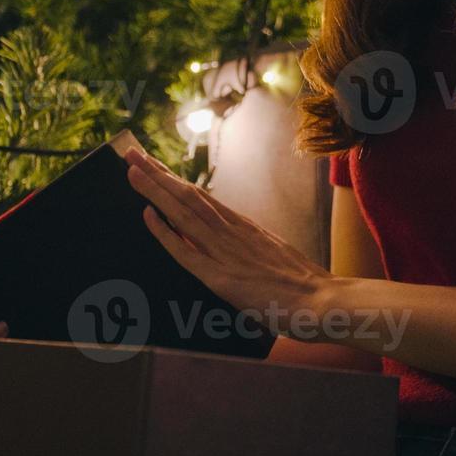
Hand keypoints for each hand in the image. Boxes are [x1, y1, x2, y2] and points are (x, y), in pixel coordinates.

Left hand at [122, 148, 337, 333]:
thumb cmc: (304, 287)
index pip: (201, 198)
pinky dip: (165, 231)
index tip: (154, 165)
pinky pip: (185, 251)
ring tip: (133, 171)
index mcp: (244, 228)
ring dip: (155, 191)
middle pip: (188, 197)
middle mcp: (232, 232)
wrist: (323, 301)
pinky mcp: (220, 277)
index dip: (175, 181)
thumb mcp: (275, 256)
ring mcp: (225, 252)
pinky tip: (148, 214)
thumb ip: (252, 248)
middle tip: (132, 154)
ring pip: (183, 213)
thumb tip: (237, 245)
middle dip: (157, 175)